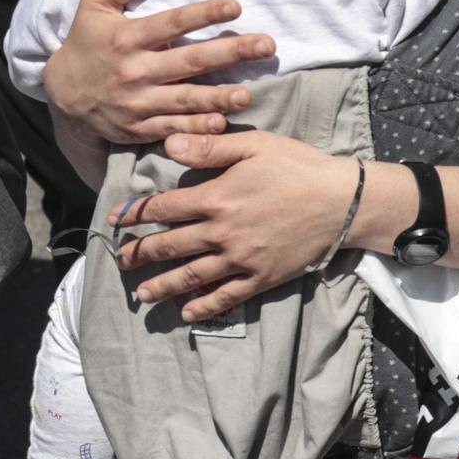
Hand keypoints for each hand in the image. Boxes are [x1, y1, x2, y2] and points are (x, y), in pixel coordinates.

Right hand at [40, 0, 272, 145]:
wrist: (63, 94)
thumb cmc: (85, 43)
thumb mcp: (93, 4)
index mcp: (126, 37)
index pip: (172, 23)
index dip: (204, 14)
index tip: (235, 7)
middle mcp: (133, 70)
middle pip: (189, 61)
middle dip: (230, 53)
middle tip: (266, 46)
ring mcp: (136, 102)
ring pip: (185, 100)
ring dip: (219, 97)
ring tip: (248, 94)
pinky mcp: (138, 127)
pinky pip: (172, 128)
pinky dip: (196, 128)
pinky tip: (221, 123)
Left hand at [110, 131, 361, 320]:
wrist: (343, 202)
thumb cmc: (296, 167)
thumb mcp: (251, 146)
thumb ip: (207, 148)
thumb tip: (167, 145)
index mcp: (215, 198)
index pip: (163, 209)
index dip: (135, 214)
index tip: (115, 220)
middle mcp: (221, 233)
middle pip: (169, 246)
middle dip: (140, 253)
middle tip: (119, 261)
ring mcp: (241, 259)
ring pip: (191, 276)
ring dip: (163, 285)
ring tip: (142, 294)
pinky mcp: (261, 277)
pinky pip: (227, 296)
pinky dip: (206, 306)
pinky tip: (189, 313)